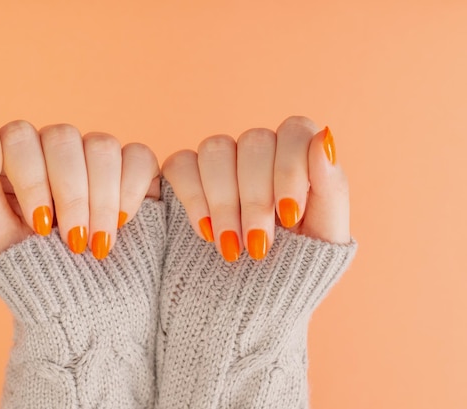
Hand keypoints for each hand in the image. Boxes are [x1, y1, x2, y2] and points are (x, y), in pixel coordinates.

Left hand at [0, 120, 159, 258]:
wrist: (82, 302)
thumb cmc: (32, 268)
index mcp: (18, 159)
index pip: (20, 136)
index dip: (32, 179)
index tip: (39, 226)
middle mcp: (56, 151)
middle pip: (63, 137)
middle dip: (70, 195)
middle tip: (72, 241)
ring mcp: (96, 159)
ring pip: (102, 146)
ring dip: (101, 200)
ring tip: (97, 244)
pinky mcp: (134, 171)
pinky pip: (138, 156)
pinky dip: (131, 191)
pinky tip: (123, 223)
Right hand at [161, 115, 350, 261]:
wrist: (256, 300)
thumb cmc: (297, 264)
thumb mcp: (325, 235)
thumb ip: (331, 185)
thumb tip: (326, 137)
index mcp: (296, 156)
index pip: (294, 131)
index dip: (290, 170)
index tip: (289, 216)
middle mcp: (257, 152)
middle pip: (254, 141)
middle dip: (257, 198)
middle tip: (259, 246)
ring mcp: (220, 163)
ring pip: (215, 149)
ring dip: (225, 202)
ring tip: (232, 248)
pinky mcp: (185, 178)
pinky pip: (181, 165)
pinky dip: (193, 198)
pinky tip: (206, 232)